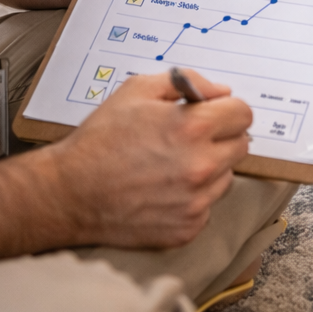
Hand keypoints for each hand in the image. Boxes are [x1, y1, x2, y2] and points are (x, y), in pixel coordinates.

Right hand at [43, 70, 251, 248]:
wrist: (69, 193)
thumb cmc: (100, 139)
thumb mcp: (136, 90)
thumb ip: (186, 82)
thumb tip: (219, 92)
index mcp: (194, 128)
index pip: (243, 114)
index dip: (227, 110)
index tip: (213, 114)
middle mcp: (202, 166)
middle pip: (241, 145)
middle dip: (221, 137)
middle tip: (190, 139)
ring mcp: (196, 202)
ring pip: (226, 177)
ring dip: (209, 169)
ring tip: (172, 166)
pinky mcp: (187, 229)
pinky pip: (207, 207)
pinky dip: (193, 198)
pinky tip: (164, 191)